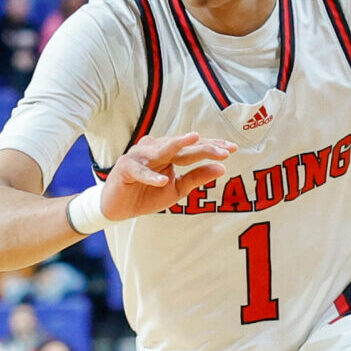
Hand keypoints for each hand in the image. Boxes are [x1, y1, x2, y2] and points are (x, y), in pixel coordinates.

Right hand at [100, 131, 236, 219]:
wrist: (118, 208)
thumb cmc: (148, 194)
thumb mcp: (177, 189)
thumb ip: (197, 177)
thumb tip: (222, 167)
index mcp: (168, 152)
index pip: (193, 148)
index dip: (212, 147)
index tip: (233, 149)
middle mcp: (154, 148)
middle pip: (182, 147)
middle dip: (203, 147)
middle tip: (224, 150)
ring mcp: (139, 156)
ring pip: (161, 151)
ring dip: (177, 147)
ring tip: (193, 142)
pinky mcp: (124, 168)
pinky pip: (140, 172)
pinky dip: (150, 176)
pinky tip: (162, 181)